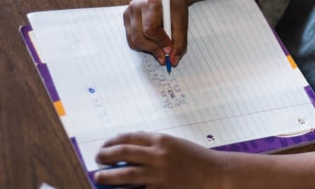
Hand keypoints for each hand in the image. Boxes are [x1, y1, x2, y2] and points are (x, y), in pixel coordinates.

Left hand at [94, 132, 222, 187]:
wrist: (217, 173)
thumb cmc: (196, 159)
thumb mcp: (175, 145)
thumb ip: (155, 146)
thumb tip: (129, 149)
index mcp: (162, 140)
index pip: (130, 137)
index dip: (113, 141)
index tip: (105, 146)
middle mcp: (159, 155)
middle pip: (124, 152)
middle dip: (106, 155)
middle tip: (97, 159)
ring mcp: (159, 174)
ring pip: (126, 173)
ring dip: (108, 175)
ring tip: (99, 177)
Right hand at [123, 0, 187, 66]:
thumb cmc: (176, 5)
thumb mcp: (182, 22)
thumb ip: (179, 42)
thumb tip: (173, 60)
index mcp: (149, 3)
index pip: (150, 29)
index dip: (160, 42)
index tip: (170, 49)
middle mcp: (135, 7)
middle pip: (139, 38)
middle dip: (153, 49)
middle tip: (165, 56)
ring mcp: (128, 13)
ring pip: (133, 41)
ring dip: (148, 49)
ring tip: (161, 48)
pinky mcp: (126, 19)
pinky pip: (131, 39)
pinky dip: (143, 44)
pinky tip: (154, 41)